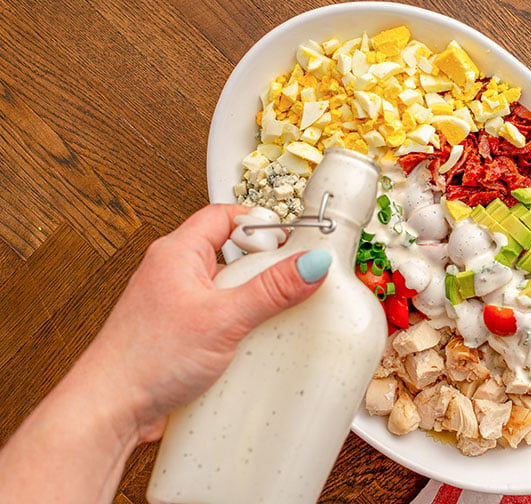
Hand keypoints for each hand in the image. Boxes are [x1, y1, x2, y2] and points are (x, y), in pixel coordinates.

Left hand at [90, 204, 330, 442]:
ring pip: (225, 288)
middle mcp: (173, 272)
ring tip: (271, 315)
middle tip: (288, 281)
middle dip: (261, 266)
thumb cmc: (144, 360)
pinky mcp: (180, 334)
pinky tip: (250, 343)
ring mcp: (175, 304)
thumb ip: (271, 290)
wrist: (110, 409)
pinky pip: (218, 318)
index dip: (260, 222)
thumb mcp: (222, 319)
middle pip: (230, 252)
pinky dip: (238, 326)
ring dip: (251, 300)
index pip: (225, 215)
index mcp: (177, 252)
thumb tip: (310, 265)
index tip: (290, 243)